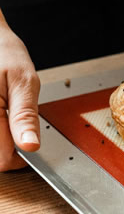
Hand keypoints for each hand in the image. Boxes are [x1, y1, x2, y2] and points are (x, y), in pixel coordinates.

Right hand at [0, 10, 39, 170]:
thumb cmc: (3, 52)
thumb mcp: (24, 82)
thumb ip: (25, 117)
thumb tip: (30, 146)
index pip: (3, 161)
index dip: (21, 159)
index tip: (30, 146)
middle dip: (9, 146)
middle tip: (17, 124)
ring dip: (0, 138)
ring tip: (5, 114)